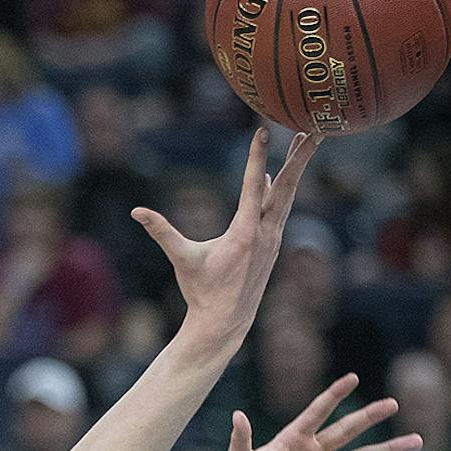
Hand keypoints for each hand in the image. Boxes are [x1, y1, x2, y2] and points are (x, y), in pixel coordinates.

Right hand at [134, 129, 317, 350]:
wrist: (225, 322)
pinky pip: (279, 209)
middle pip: (288, 186)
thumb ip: (161, 232)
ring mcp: (272, 239)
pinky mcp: (271, 245)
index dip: (256, 157)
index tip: (263, 131)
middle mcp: (266, 233)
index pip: (253, 186)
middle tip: (314, 129)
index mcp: (245, 233)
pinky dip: (282, 189)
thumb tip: (136, 212)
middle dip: (300, 157)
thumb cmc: (201, 290)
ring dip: (295, 168)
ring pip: (287, 196)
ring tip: (304, 143)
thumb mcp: (181, 258)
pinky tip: (277, 179)